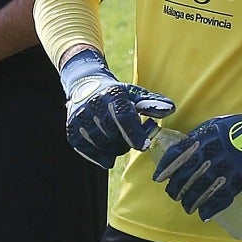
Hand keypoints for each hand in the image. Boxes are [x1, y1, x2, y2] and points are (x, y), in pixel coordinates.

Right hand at [59, 48, 174, 169]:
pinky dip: (100, 157)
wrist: (85, 84)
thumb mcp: (135, 94)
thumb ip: (152, 103)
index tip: (144, 145)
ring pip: (101, 144)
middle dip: (126, 142)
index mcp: (113, 93)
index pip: (124, 116)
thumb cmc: (116, 94)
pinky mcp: (71, 129)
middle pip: (113, 134)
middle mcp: (93, 103)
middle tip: (131, 141)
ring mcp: (80, 117)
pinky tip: (108, 156)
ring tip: (119, 142)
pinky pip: (87, 151)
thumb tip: (170, 109)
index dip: (135, 134)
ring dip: (114, 149)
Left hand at [153, 90, 241, 218]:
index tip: (158, 179)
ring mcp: (226, 167)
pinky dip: (212, 208)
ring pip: (203, 189)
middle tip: (172, 195)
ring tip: (186, 207)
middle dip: (176, 188)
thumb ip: (194, 140)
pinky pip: (223, 196)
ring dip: (191, 201)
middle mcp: (212, 154)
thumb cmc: (232, 128)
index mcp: (203, 140)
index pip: (178, 155)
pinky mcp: (239, 178)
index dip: (166, 168)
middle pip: (188, 175)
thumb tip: (176, 155)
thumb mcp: (210, 127)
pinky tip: (204, 215)